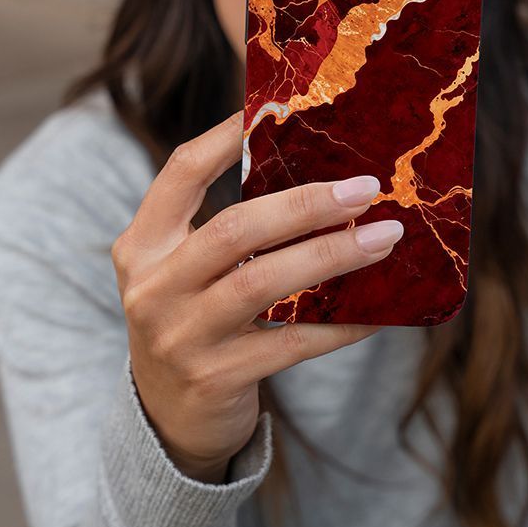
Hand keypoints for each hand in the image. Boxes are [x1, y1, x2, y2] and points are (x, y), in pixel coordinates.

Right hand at [111, 111, 402, 482]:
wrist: (166, 417)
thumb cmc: (191, 319)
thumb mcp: (183, 269)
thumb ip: (226, 227)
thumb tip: (319, 173)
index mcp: (141, 245)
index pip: (181, 173)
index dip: (226, 137)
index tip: (276, 109)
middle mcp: (153, 287)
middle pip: (234, 229)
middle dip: (306, 205)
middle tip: (366, 189)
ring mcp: (182, 336)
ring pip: (264, 282)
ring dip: (333, 256)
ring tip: (386, 237)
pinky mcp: (216, 378)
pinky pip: (293, 343)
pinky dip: (341, 323)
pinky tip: (381, 309)